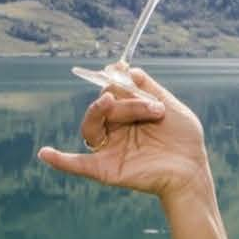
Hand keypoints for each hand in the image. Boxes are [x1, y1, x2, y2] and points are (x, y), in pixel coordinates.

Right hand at [38, 66, 211, 200]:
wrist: (193, 170)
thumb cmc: (184, 140)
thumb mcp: (170, 106)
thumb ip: (148, 88)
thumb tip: (125, 68)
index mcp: (128, 114)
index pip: (112, 92)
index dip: (114, 80)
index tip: (119, 69)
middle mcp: (115, 130)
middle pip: (103, 107)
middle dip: (125, 100)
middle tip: (153, 107)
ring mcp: (109, 149)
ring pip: (91, 126)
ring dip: (101, 111)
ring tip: (111, 100)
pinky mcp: (106, 169)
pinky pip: (78, 165)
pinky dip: (60, 160)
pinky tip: (45, 153)